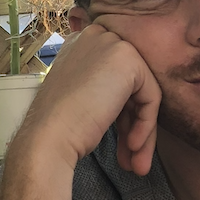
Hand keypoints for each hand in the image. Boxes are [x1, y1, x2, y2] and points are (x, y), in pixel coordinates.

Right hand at [9, 23, 160, 175]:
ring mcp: (112, 45)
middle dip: (133, 123)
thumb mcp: (80, 96)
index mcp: (80, 44)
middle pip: (131, 83)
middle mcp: (96, 37)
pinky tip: (133, 146)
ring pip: (143, 92)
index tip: (121, 141)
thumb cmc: (58, 125)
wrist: (48, 136)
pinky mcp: (129, 60)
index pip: (114, 76)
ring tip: (136, 163)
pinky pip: (151, 96)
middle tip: (131, 154)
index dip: (121, 110)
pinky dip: (146, 124)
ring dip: (142, 130)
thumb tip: (133, 107)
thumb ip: (103, 89)